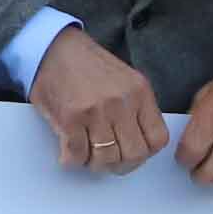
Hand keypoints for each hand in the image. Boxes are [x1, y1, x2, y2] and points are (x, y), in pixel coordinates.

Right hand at [28, 26, 165, 174]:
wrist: (55, 48)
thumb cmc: (89, 66)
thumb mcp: (126, 80)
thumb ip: (137, 109)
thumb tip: (140, 144)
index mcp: (139, 92)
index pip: (157, 139)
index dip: (146, 153)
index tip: (134, 153)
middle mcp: (120, 102)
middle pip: (134, 155)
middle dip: (121, 165)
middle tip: (109, 160)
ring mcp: (95, 111)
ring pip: (106, 159)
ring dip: (95, 164)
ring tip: (88, 154)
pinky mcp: (70, 118)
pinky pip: (77, 155)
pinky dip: (73, 159)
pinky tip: (70, 150)